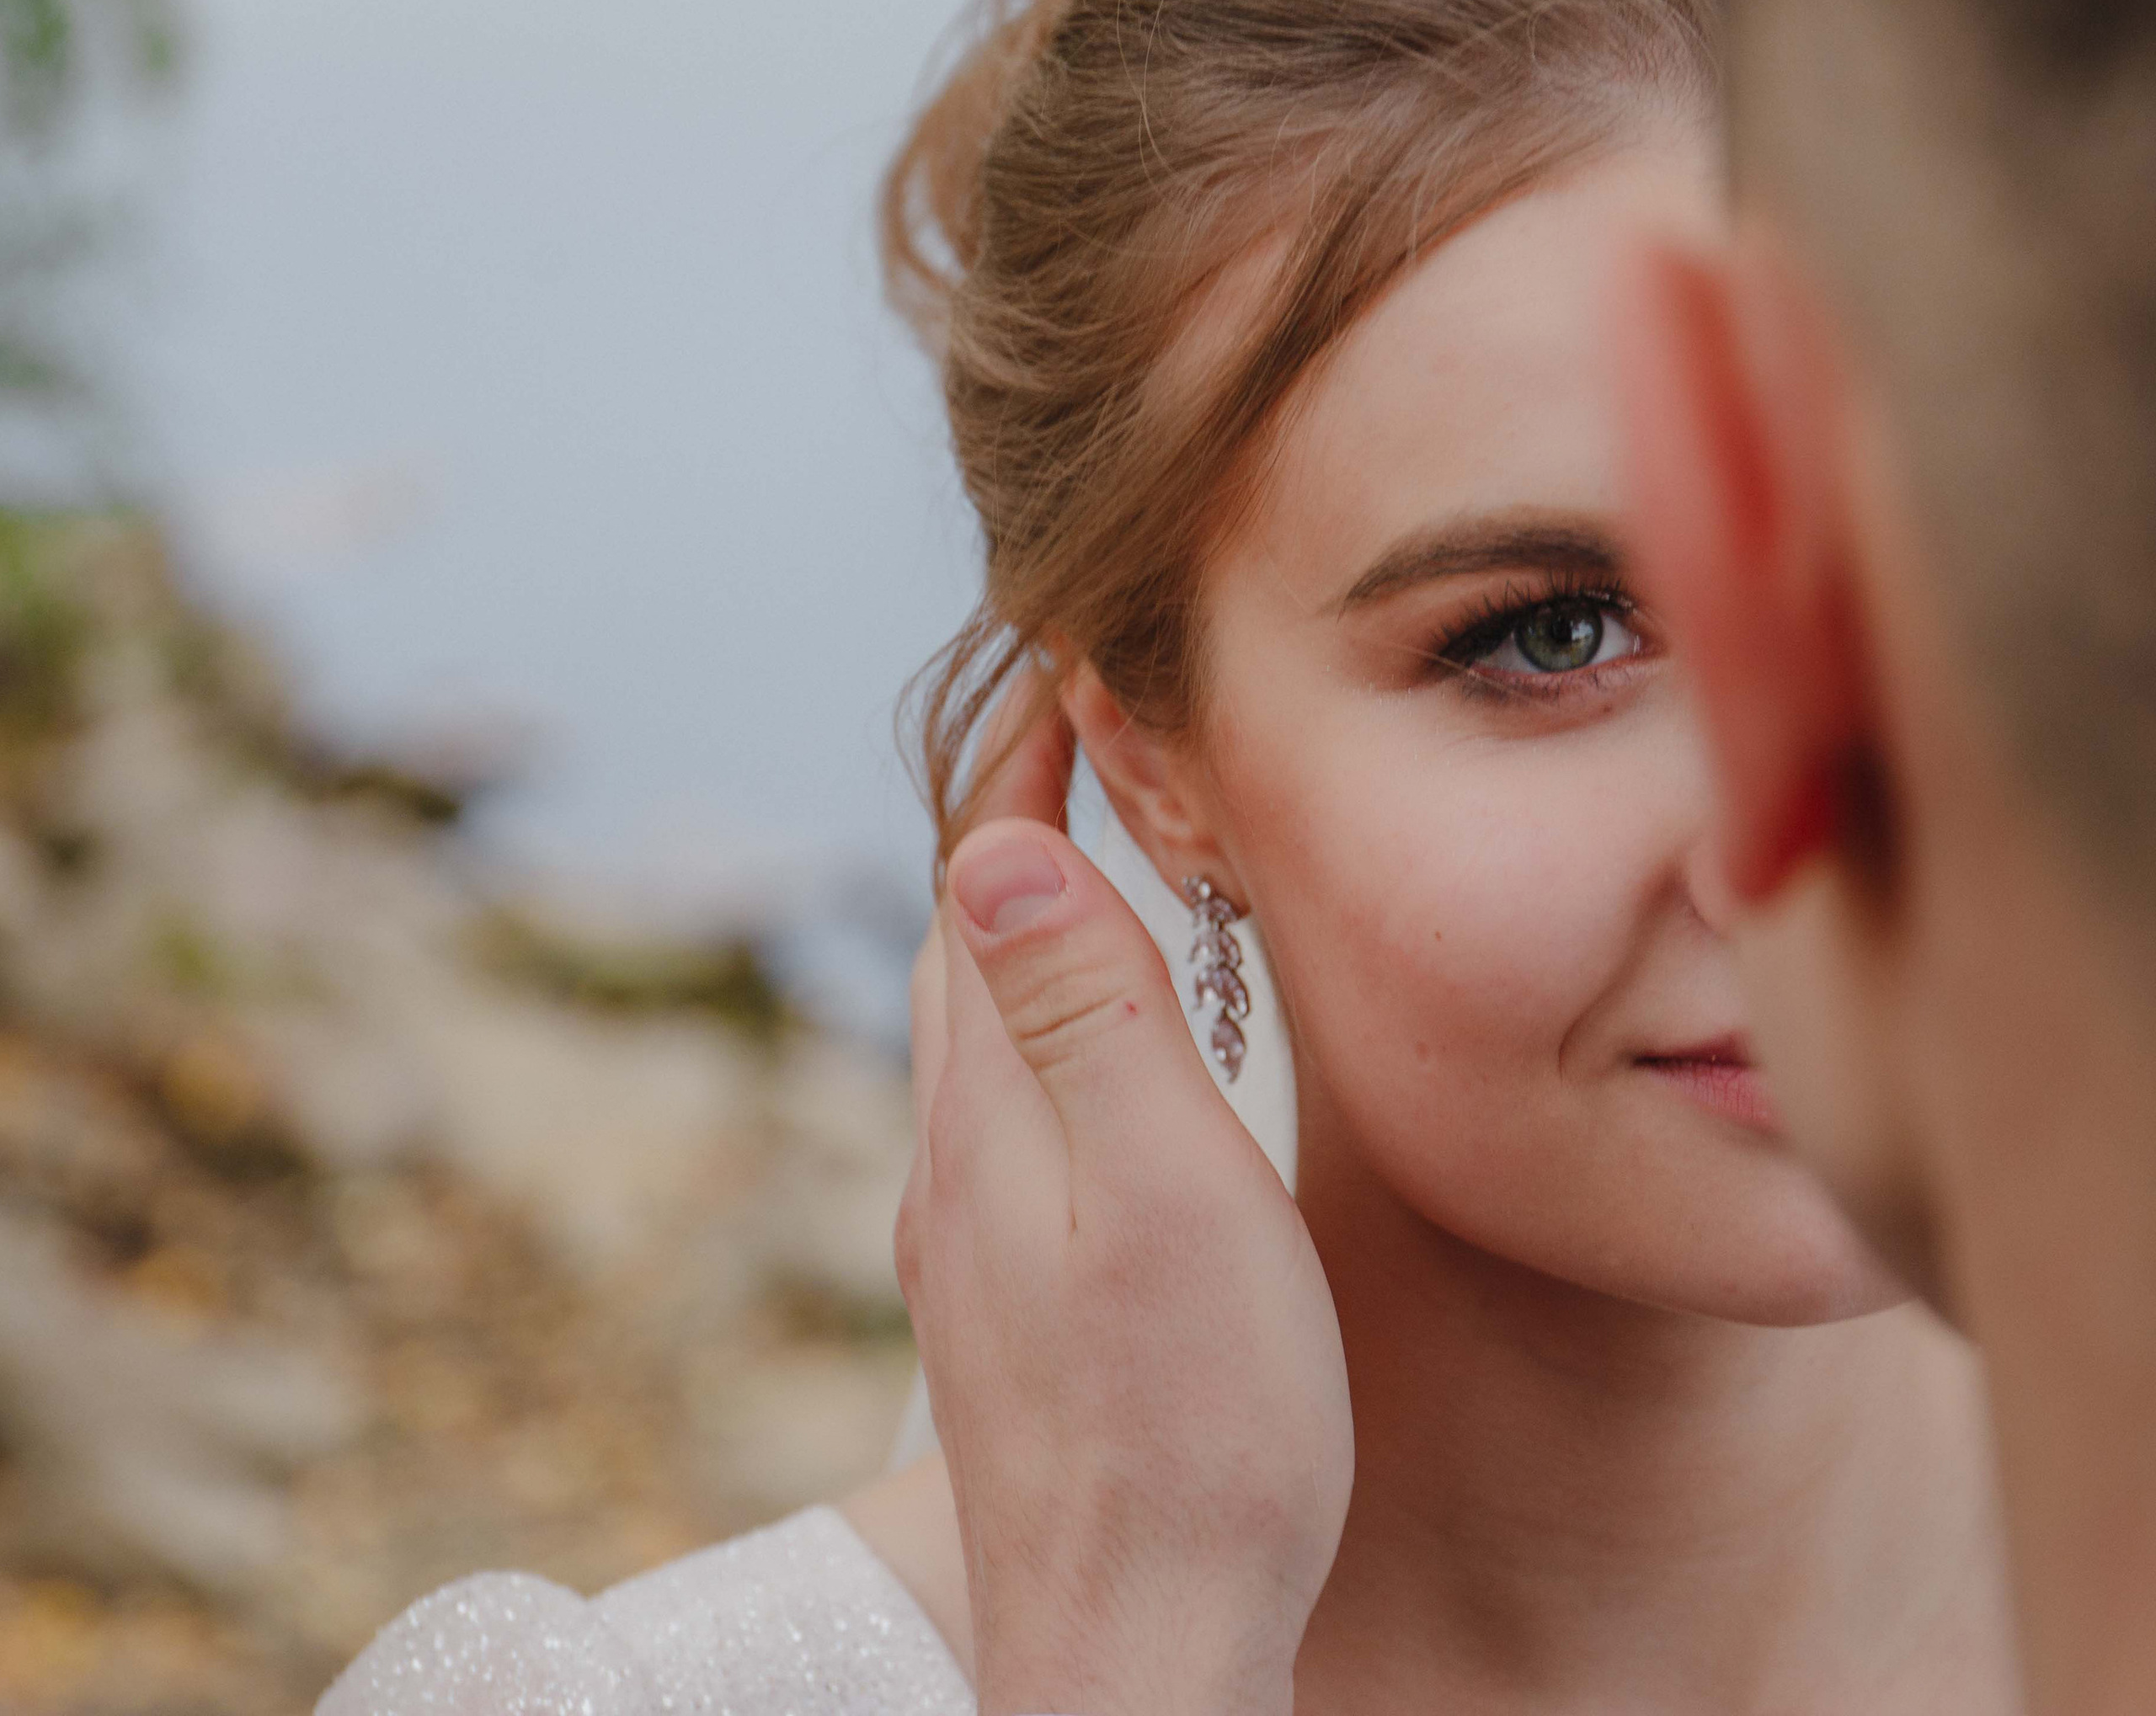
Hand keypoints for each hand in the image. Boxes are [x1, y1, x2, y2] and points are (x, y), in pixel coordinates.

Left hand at [896, 689, 1351, 1715]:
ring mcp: (969, 1243)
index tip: (1066, 675)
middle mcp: (954, 1167)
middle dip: (1007, 828)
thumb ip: (1087, 1022)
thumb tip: (999, 846)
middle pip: (959, 950)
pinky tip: (1084, 1064)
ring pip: (973, 1035)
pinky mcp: (1002, 1305)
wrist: (1142, 1652)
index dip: (1018, 772)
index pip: (976, 891)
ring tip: (1080, 869)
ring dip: (1015, 929)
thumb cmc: (1197, 1435)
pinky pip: (1000, 1113)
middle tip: (1074, 743)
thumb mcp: (1170, 1199)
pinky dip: (1034, 1031)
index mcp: (991, 1116)